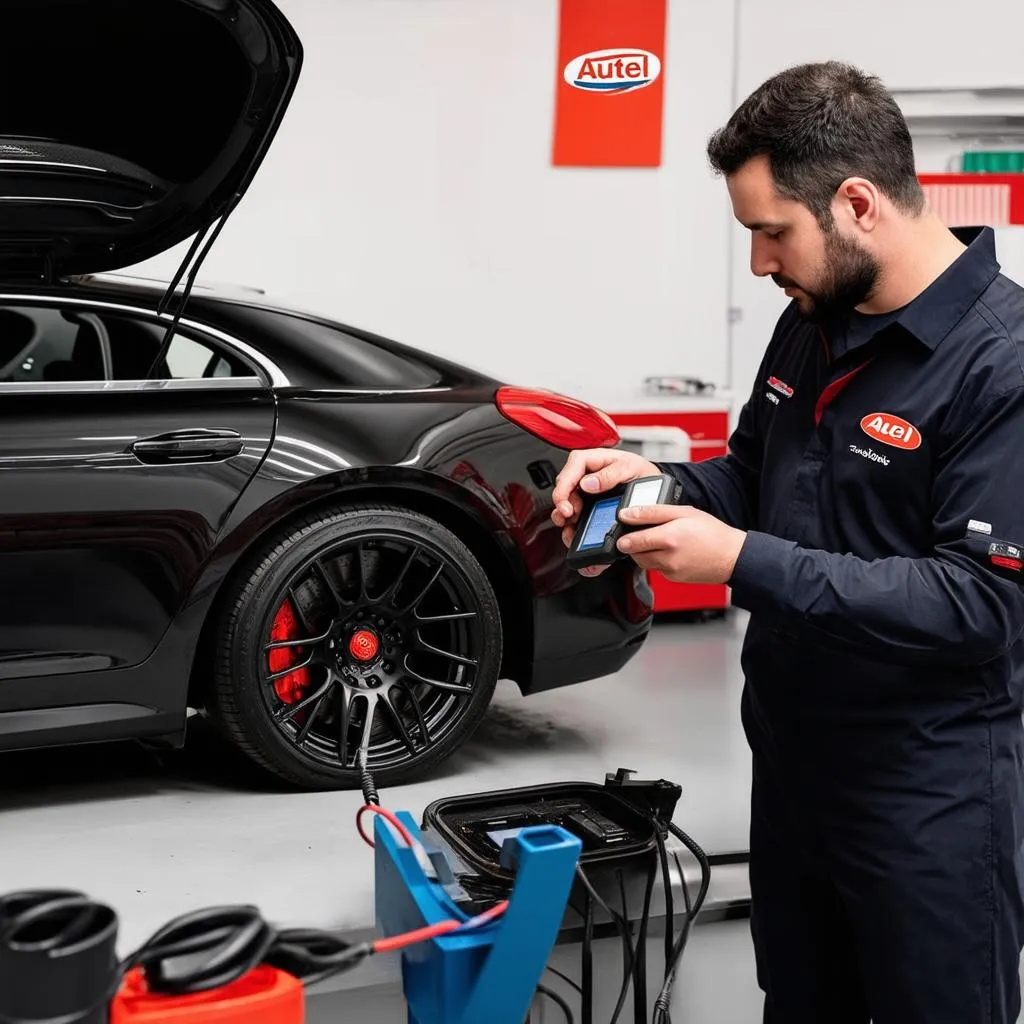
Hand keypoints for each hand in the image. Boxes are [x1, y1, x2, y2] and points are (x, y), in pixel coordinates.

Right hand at [551, 448, 659, 575]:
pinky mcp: (587, 506)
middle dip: (562, 506)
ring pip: (565, 505)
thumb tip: (588, 484)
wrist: (652, 488)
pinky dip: (572, 527)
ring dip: (564, 517)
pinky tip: (575, 534)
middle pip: (564, 490)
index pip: (569, 471)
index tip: (566, 505)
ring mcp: (584, 492)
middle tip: (569, 517)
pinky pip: (574, 517)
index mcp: (591, 460)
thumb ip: (610, 474)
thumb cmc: (640, 471)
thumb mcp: (630, 468)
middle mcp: (584, 476)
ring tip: (569, 527)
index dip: (563, 488)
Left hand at [616, 504, 745, 583]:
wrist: (732, 557)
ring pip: (645, 563)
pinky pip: (657, 569)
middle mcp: (667, 558)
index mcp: (668, 538)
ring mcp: (670, 571)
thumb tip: (628, 514)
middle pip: (635, 554)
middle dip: (633, 544)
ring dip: (644, 553)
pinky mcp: (674, 578)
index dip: (623, 536)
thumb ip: (653, 512)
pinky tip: (670, 551)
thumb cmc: (712, 533)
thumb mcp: (683, 512)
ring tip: (659, 540)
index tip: (620, 532)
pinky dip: (657, 560)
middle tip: (641, 534)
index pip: (632, 541)